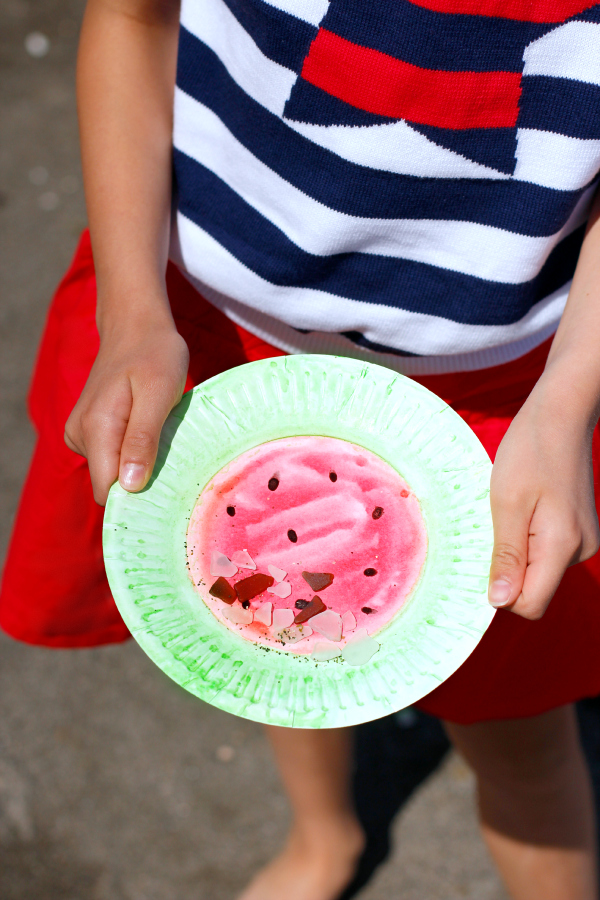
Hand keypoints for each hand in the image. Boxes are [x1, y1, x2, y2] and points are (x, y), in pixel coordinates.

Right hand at [64, 308, 188, 505]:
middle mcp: (79, 434)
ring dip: (138, 464)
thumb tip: (130, 486)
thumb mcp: (159, 393)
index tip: (167, 489)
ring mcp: (79, 432)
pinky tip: (148, 432)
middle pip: (110, 484)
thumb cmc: (155, 354)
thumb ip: (143, 439)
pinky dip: (131, 453)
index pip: (107, 490)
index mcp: (96, 428)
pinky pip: (110, 457)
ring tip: (161, 435)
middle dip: (140, 481)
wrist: (135, 326)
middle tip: (171, 456)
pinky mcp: (86, 430)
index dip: (136, 498)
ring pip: (111, 472)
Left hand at [488, 377, 599, 618]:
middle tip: (492, 527)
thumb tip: (499, 602)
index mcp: (563, 547)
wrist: (562, 415)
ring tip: (508, 512)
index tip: (483, 557)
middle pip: (535, 591)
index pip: (530, 604)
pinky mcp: (579, 530)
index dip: (501, 592)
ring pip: (539, 571)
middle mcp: (582, 551)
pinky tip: (522, 510)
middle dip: (507, 571)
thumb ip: (506, 555)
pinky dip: (527, 541)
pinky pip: (546, 553)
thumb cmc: (529, 452)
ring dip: (515, 553)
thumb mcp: (506, 503)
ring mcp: (584, 541)